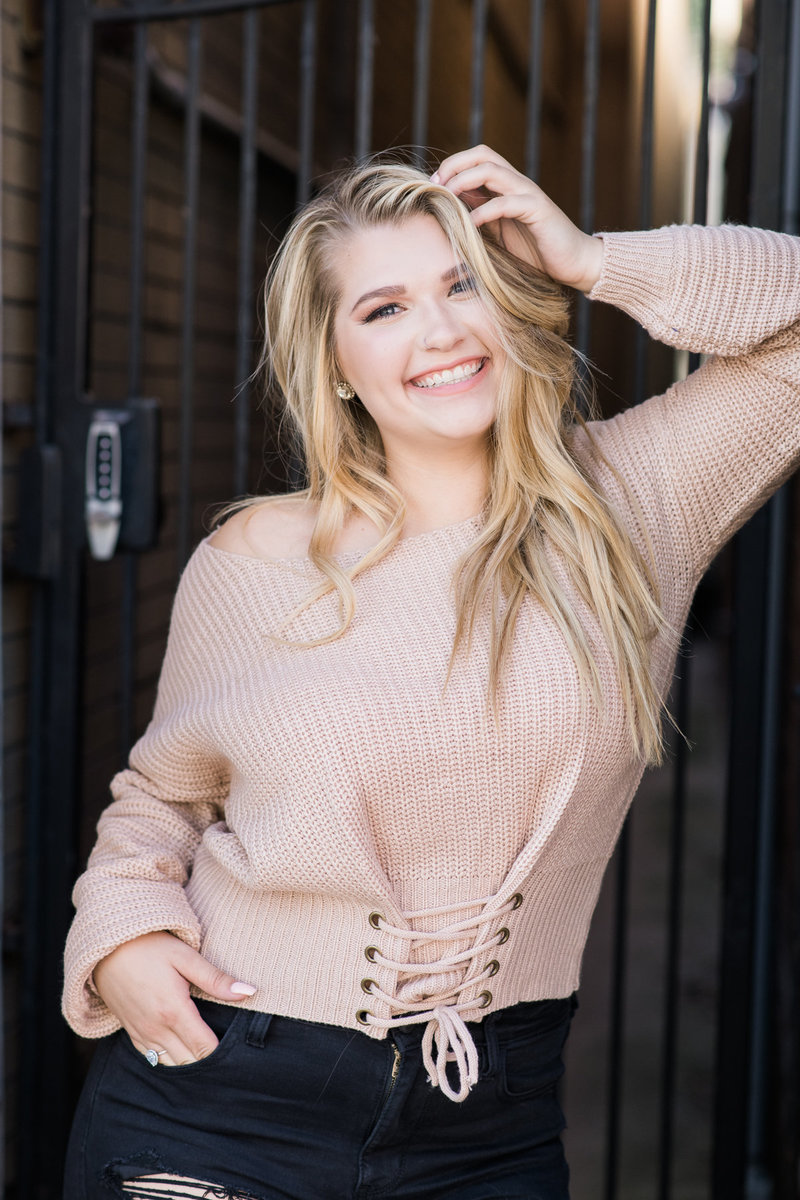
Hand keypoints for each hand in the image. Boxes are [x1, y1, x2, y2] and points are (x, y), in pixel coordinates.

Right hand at [93, 931, 256, 1065]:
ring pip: (171, 1066)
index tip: (238, 1046)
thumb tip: (249, 992)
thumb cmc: (150, 947)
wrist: (107, 947)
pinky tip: (182, 1048)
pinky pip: (153, 1059)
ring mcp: (141, 1034)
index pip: (205, 1049)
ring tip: (206, 1049)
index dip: (224, 1052)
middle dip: (209, 1060)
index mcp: (174, 1012)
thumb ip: (216, 979)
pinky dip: (170, 1059)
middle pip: (190, 1063)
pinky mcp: (131, 1033)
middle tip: (227, 1051)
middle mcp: (156, 1030)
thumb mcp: (185, 957)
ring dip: (190, 1062)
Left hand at [432, 145, 603, 293]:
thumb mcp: (499, 233)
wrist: (573, 263)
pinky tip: (470, 225)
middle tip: (436, 185)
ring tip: (449, 198)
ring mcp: (529, 195)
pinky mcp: (539, 211)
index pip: (478, 157)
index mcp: (507, 186)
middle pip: (483, 155)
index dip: (453, 165)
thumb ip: (480, 215)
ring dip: (465, 181)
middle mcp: (518, 184)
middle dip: (455, 165)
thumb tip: (450, 209)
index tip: (434, 185)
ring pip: (493, 171)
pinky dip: (484, 211)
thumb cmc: (535, 252)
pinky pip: (507, 203)